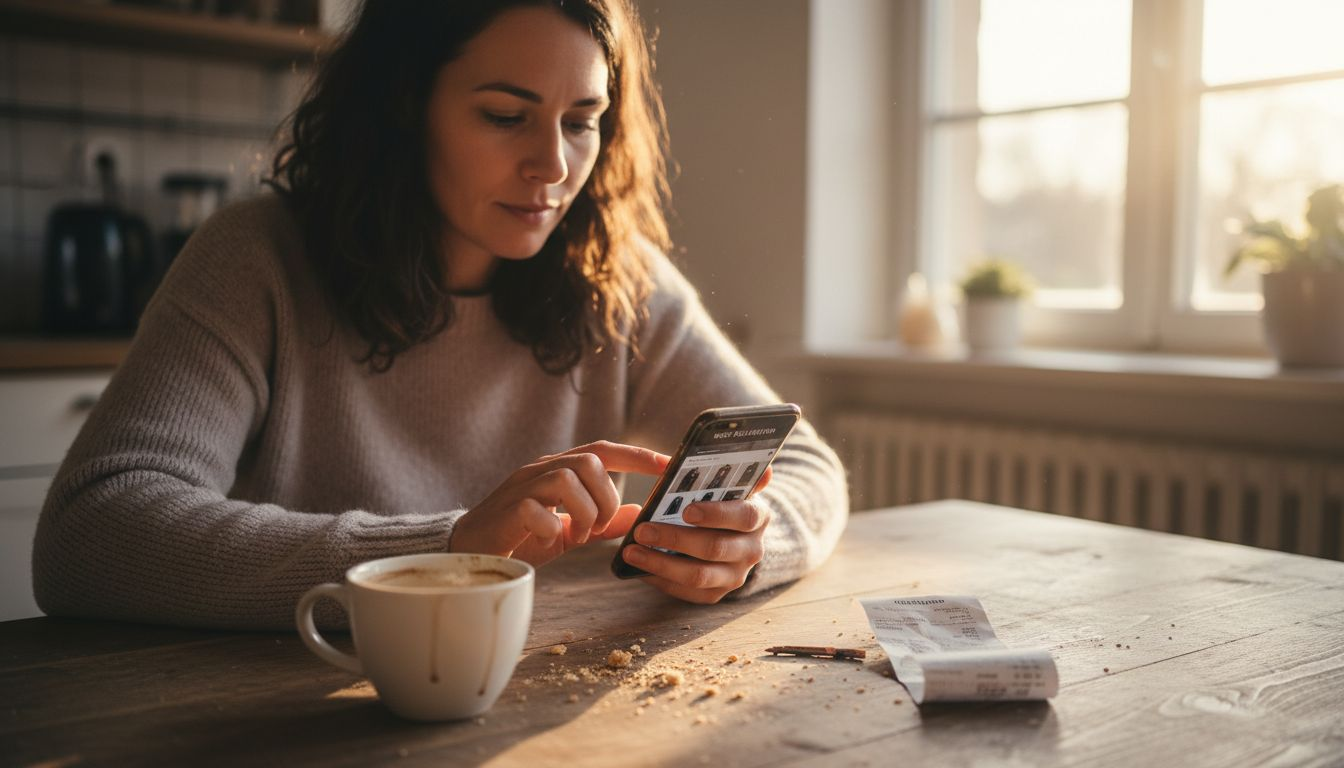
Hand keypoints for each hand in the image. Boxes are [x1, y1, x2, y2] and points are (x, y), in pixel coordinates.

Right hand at [449, 441, 667, 566]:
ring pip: (567, 478)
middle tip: (598, 525)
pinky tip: (546, 540)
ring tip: (577, 534)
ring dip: (583, 511)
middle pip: (589, 461)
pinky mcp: (506, 510)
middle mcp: (541, 470)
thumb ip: (603, 521)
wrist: (469, 552)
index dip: (637, 455)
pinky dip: (551, 527)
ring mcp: (522, 487)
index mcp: (558, 470)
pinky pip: (536, 508)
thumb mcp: (569, 530)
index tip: (668, 467)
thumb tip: (640, 511)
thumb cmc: (520, 537)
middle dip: (606, 497)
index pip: (604, 450)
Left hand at [621, 467, 772, 603]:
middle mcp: (752, 550)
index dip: (716, 514)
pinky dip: (661, 580)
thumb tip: (764, 470)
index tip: (686, 510)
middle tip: (643, 530)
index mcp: (758, 517)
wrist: (730, 537)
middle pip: (715, 547)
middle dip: (675, 538)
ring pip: (698, 575)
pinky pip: (687, 592)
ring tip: (632, 551)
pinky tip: (639, 567)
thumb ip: (735, 475)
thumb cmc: (719, 503)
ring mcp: (735, 576)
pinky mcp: (716, 594)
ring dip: (661, 563)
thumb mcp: (729, 487)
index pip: (744, 516)